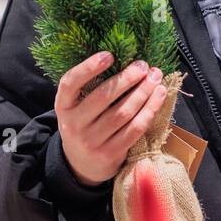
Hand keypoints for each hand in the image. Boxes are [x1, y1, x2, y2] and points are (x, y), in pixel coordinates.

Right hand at [56, 51, 166, 186]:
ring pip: (123, 113)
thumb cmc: (83, 125)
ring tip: (155, 79)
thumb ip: (87, 89)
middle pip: (103, 97)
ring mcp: (91, 141)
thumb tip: (121, 60)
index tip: (109, 55)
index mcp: (63, 107)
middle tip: (143, 66)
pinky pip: (134, 129)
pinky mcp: (110, 153)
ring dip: (143, 93)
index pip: (70, 83)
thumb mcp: (75, 108)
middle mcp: (73, 124)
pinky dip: (149, 111)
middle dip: (127, 79)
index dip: (88, 68)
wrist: (81, 165)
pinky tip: (158, 97)